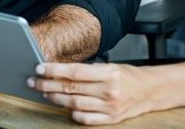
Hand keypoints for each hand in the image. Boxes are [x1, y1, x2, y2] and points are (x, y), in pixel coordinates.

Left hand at [28, 62, 155, 124]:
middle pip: (71, 88)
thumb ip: (88, 70)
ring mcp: (109, 107)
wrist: (150, 91)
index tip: (39, 68)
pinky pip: (86, 119)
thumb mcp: (111, 66)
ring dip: (56, 99)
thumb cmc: (128, 76)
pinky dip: (73, 114)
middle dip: (48, 85)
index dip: (54, 70)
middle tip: (34, 82)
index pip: (75, 72)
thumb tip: (60, 71)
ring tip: (45, 93)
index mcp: (109, 73)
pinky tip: (66, 108)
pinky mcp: (111, 119)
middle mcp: (109, 91)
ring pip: (75, 104)